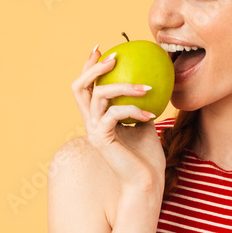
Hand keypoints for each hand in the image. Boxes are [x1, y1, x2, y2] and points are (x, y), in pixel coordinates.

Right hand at [70, 46, 166, 192]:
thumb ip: (140, 105)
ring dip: (124, 87)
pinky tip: (152, 113)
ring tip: (147, 87)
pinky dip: (134, 110)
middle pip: (79, 87)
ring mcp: (94, 131)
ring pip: (99, 96)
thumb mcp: (145, 124)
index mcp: (97, 118)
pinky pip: (115, 114)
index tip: (102, 48)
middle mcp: (90, 123)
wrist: (145, 183)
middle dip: (94, 68)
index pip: (86, 87)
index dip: (89, 66)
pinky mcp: (102, 139)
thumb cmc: (147, 158)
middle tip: (114, 56)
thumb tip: (151, 82)